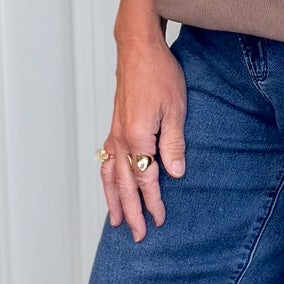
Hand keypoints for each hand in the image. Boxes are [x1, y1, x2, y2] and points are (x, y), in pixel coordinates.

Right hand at [101, 29, 186, 240]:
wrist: (138, 49)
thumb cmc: (160, 74)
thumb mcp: (177, 109)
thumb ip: (174, 145)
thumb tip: (175, 174)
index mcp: (138, 137)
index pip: (146, 179)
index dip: (153, 202)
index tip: (160, 219)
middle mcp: (121, 139)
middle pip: (123, 185)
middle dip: (130, 212)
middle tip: (137, 235)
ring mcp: (114, 133)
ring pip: (109, 176)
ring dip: (113, 201)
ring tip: (115, 221)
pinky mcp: (114, 127)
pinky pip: (106, 161)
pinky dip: (106, 180)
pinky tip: (110, 188)